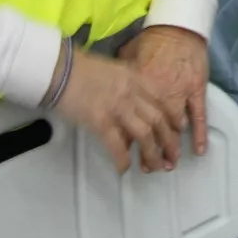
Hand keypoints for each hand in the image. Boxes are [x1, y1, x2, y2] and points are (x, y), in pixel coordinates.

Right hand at [53, 50, 175, 172]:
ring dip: (152, 154)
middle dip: (169, 141)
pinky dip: (123, 160)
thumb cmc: (79, 67)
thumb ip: (126, 82)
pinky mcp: (100, 121)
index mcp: (135, 78)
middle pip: (158, 120)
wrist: (58, 68)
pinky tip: (124, 169)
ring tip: (154, 167)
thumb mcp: (112, 69)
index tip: (178, 129)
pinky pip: (117, 146)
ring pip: (145, 135)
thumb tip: (132, 100)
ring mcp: (117, 107)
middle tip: (173, 156)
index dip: (173, 118)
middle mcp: (131, 93)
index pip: (162, 101)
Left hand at [120, 25, 210, 158]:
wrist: (177, 27)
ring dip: (171, 148)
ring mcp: (178, 93)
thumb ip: (120, 81)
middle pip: (151, 131)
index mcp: (136, 89)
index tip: (125, 157)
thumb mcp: (126, 59)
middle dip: (151, 152)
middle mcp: (156, 95)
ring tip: (169, 163)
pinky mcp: (196, 89)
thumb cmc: (151, 42)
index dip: (126, 143)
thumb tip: (108, 95)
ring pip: (173, 128)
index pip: (129, 123)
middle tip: (150, 167)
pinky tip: (199, 150)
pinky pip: (198, 116)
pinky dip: (199, 134)